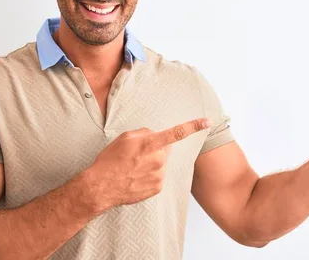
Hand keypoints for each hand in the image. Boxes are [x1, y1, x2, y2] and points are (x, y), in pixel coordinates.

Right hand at [89, 118, 210, 209]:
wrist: (101, 186)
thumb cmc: (110, 160)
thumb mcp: (125, 138)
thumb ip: (145, 133)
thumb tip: (155, 135)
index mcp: (150, 144)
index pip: (177, 133)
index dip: (193, 126)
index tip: (207, 122)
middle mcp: (158, 160)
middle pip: (166, 148)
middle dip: (157, 148)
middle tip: (138, 154)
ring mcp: (159, 175)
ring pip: (162, 162)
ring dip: (153, 162)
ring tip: (134, 167)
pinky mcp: (158, 187)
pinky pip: (159, 175)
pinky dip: (151, 174)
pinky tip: (136, 176)